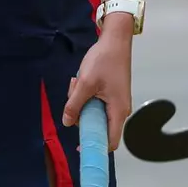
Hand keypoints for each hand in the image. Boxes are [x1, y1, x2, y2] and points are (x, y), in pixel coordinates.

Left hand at [62, 25, 132, 150]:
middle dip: (82, 114)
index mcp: (118, 111)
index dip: (95, 146)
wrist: (115, 40)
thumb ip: (75, 105)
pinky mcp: (112, 94)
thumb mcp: (85, 83)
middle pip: (99, 125)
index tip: (78, 146)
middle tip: (74, 95)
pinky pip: (96, 102)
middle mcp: (120, 110)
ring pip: (95, 112)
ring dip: (81, 100)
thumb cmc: (103, 60)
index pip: (110, 141)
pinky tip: (81, 79)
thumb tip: (67, 123)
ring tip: (77, 81)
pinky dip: (86, 94)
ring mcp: (116, 101)